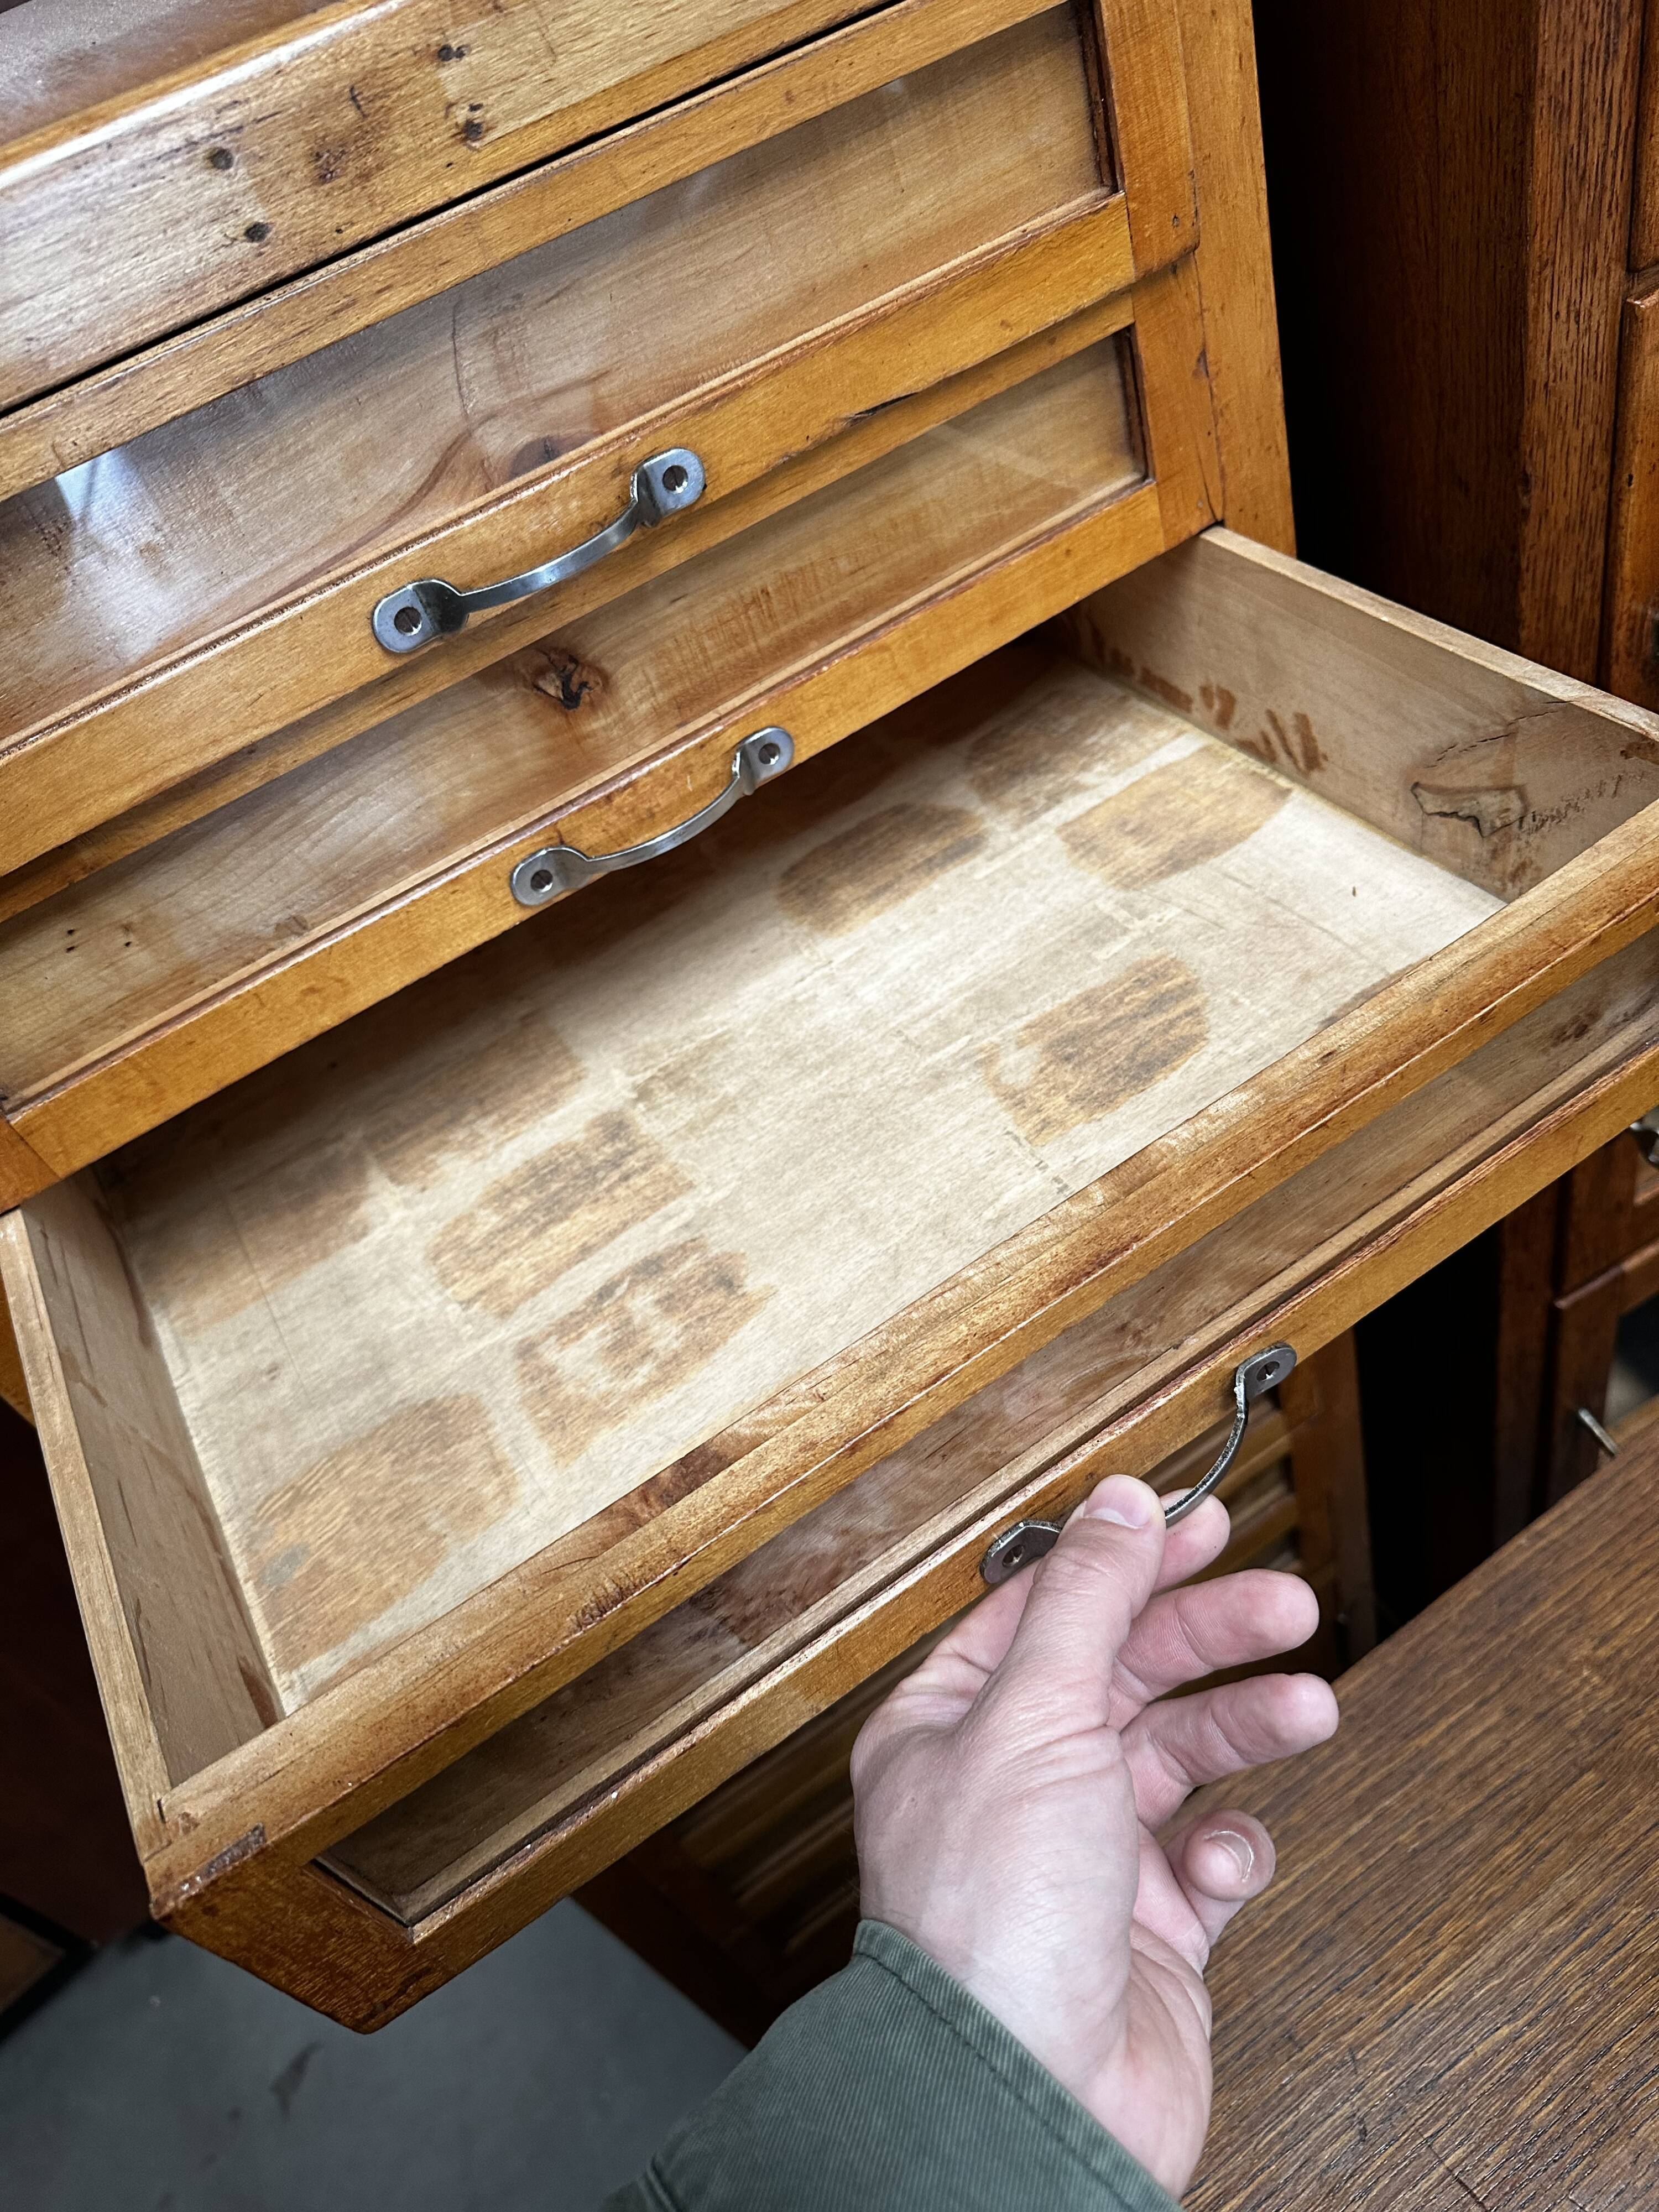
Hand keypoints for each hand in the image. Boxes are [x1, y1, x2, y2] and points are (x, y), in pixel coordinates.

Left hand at [850, 1472, 1338, 2196]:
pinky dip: (1231, 1849)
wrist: (1033, 2093)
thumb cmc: (996, 1915)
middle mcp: (1012, 1785)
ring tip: (1308, 1707)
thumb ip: (1088, 1598)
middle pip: (1124, 1674)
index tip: (1198, 1526)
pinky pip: (1207, 1862)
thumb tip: (1120, 1501)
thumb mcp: (1037, 1712)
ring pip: (1179, 1760)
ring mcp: (1082, 1859)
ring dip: (1244, 1727)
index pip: (1046, 1612)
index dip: (1124, 1564)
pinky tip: (1225, 1858)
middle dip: (1207, 1636)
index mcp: (953, 1726)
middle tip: (1287, 1605)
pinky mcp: (1146, 1932)